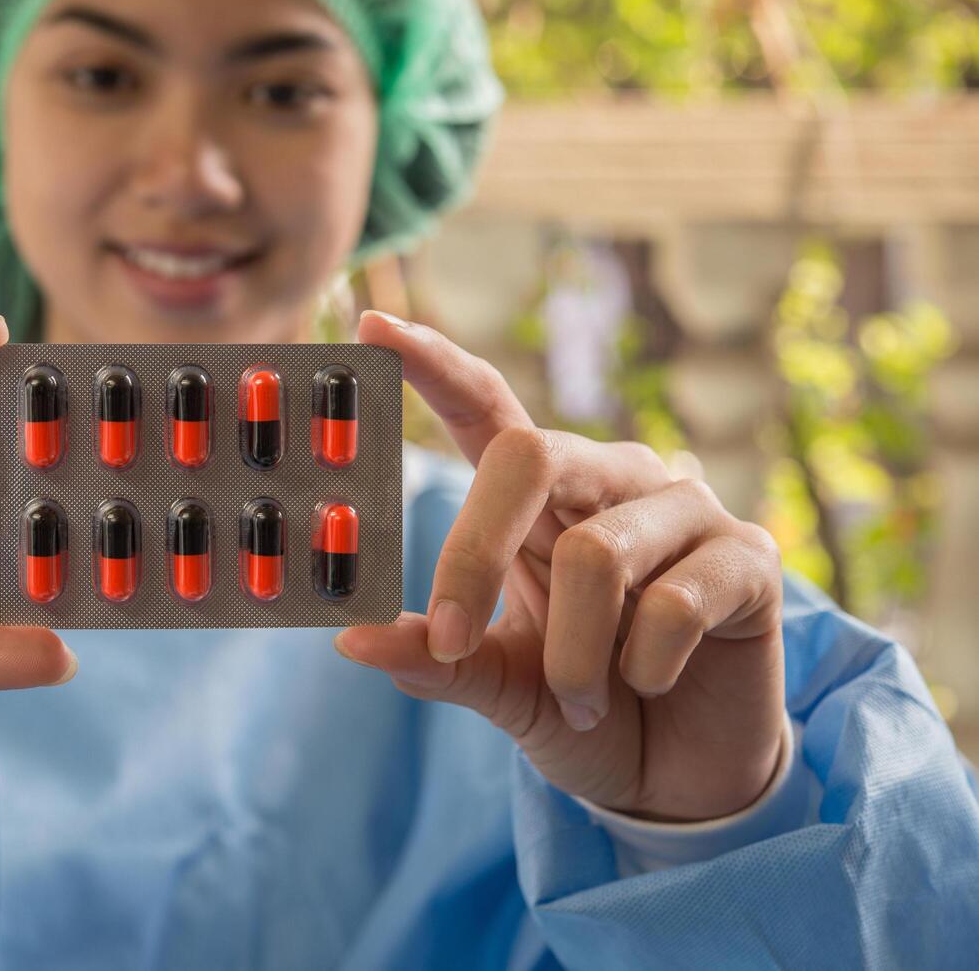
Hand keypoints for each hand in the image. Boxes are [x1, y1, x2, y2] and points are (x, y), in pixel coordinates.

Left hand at [338, 311, 785, 820]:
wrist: (681, 777)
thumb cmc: (582, 710)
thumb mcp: (496, 684)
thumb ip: (436, 659)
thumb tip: (352, 640)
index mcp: (542, 496)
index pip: (488, 406)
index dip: (433, 363)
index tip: (372, 328)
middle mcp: (612, 479)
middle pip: (530, 454)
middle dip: (474, 553)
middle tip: (451, 639)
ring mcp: (686, 509)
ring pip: (595, 553)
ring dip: (570, 654)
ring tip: (582, 703)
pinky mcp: (751, 556)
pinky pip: (672, 603)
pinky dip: (640, 668)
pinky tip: (651, 685)